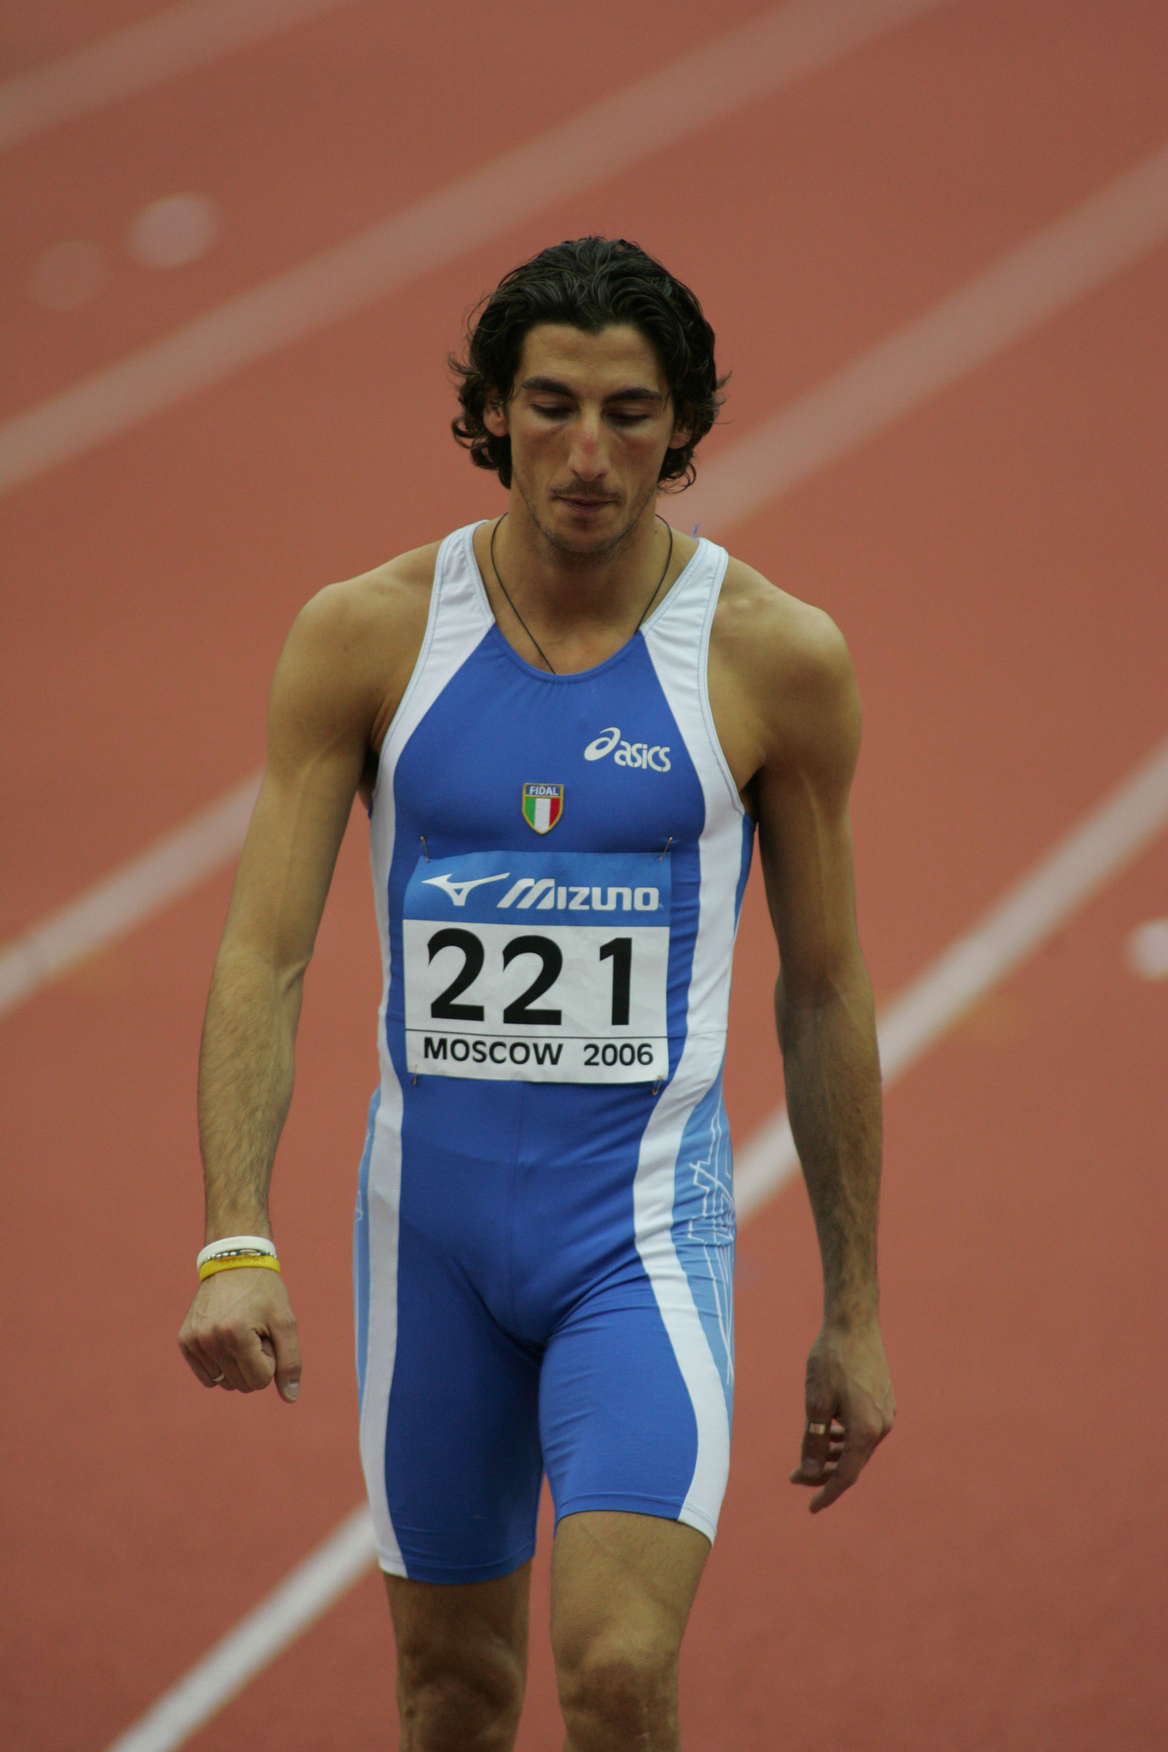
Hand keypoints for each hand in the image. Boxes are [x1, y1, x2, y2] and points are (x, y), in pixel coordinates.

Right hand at [178, 1267, 301, 1401]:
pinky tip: (225, 1338)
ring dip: (237, 1364)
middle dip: (255, 1362)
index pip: (260, 1380)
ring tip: (240, 1332)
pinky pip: (207, 1376)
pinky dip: (221, 1364)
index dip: (270, 1359)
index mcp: (235, 1334)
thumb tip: (291, 1398)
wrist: (235, 1261)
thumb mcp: (285, 1322)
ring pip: (224, 1382)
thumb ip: (291, 1362)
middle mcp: (209, 1339)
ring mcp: (193, 1340)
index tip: (267, 1333)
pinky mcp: (184, 1340)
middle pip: (241, 1384)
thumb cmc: (265, 1292)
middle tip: (254, 1331)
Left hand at [790, 1319, 893, 1512]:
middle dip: (824, 1473)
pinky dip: (844, 1437)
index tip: (811, 1508)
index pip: (846, 1475)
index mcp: (865, 1431)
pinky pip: (863, 1430)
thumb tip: (809, 1475)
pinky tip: (827, 1432)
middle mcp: (881, 1426)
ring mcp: (885, 1413)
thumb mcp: (815, 1403)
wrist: (855, 1322)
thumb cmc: (831, 1360)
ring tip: (807, 1455)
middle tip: (795, 1476)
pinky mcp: (884, 1401)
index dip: (827, 1493)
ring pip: (857, 1446)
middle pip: (852, 1463)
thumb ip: (812, 1442)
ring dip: (833, 1454)